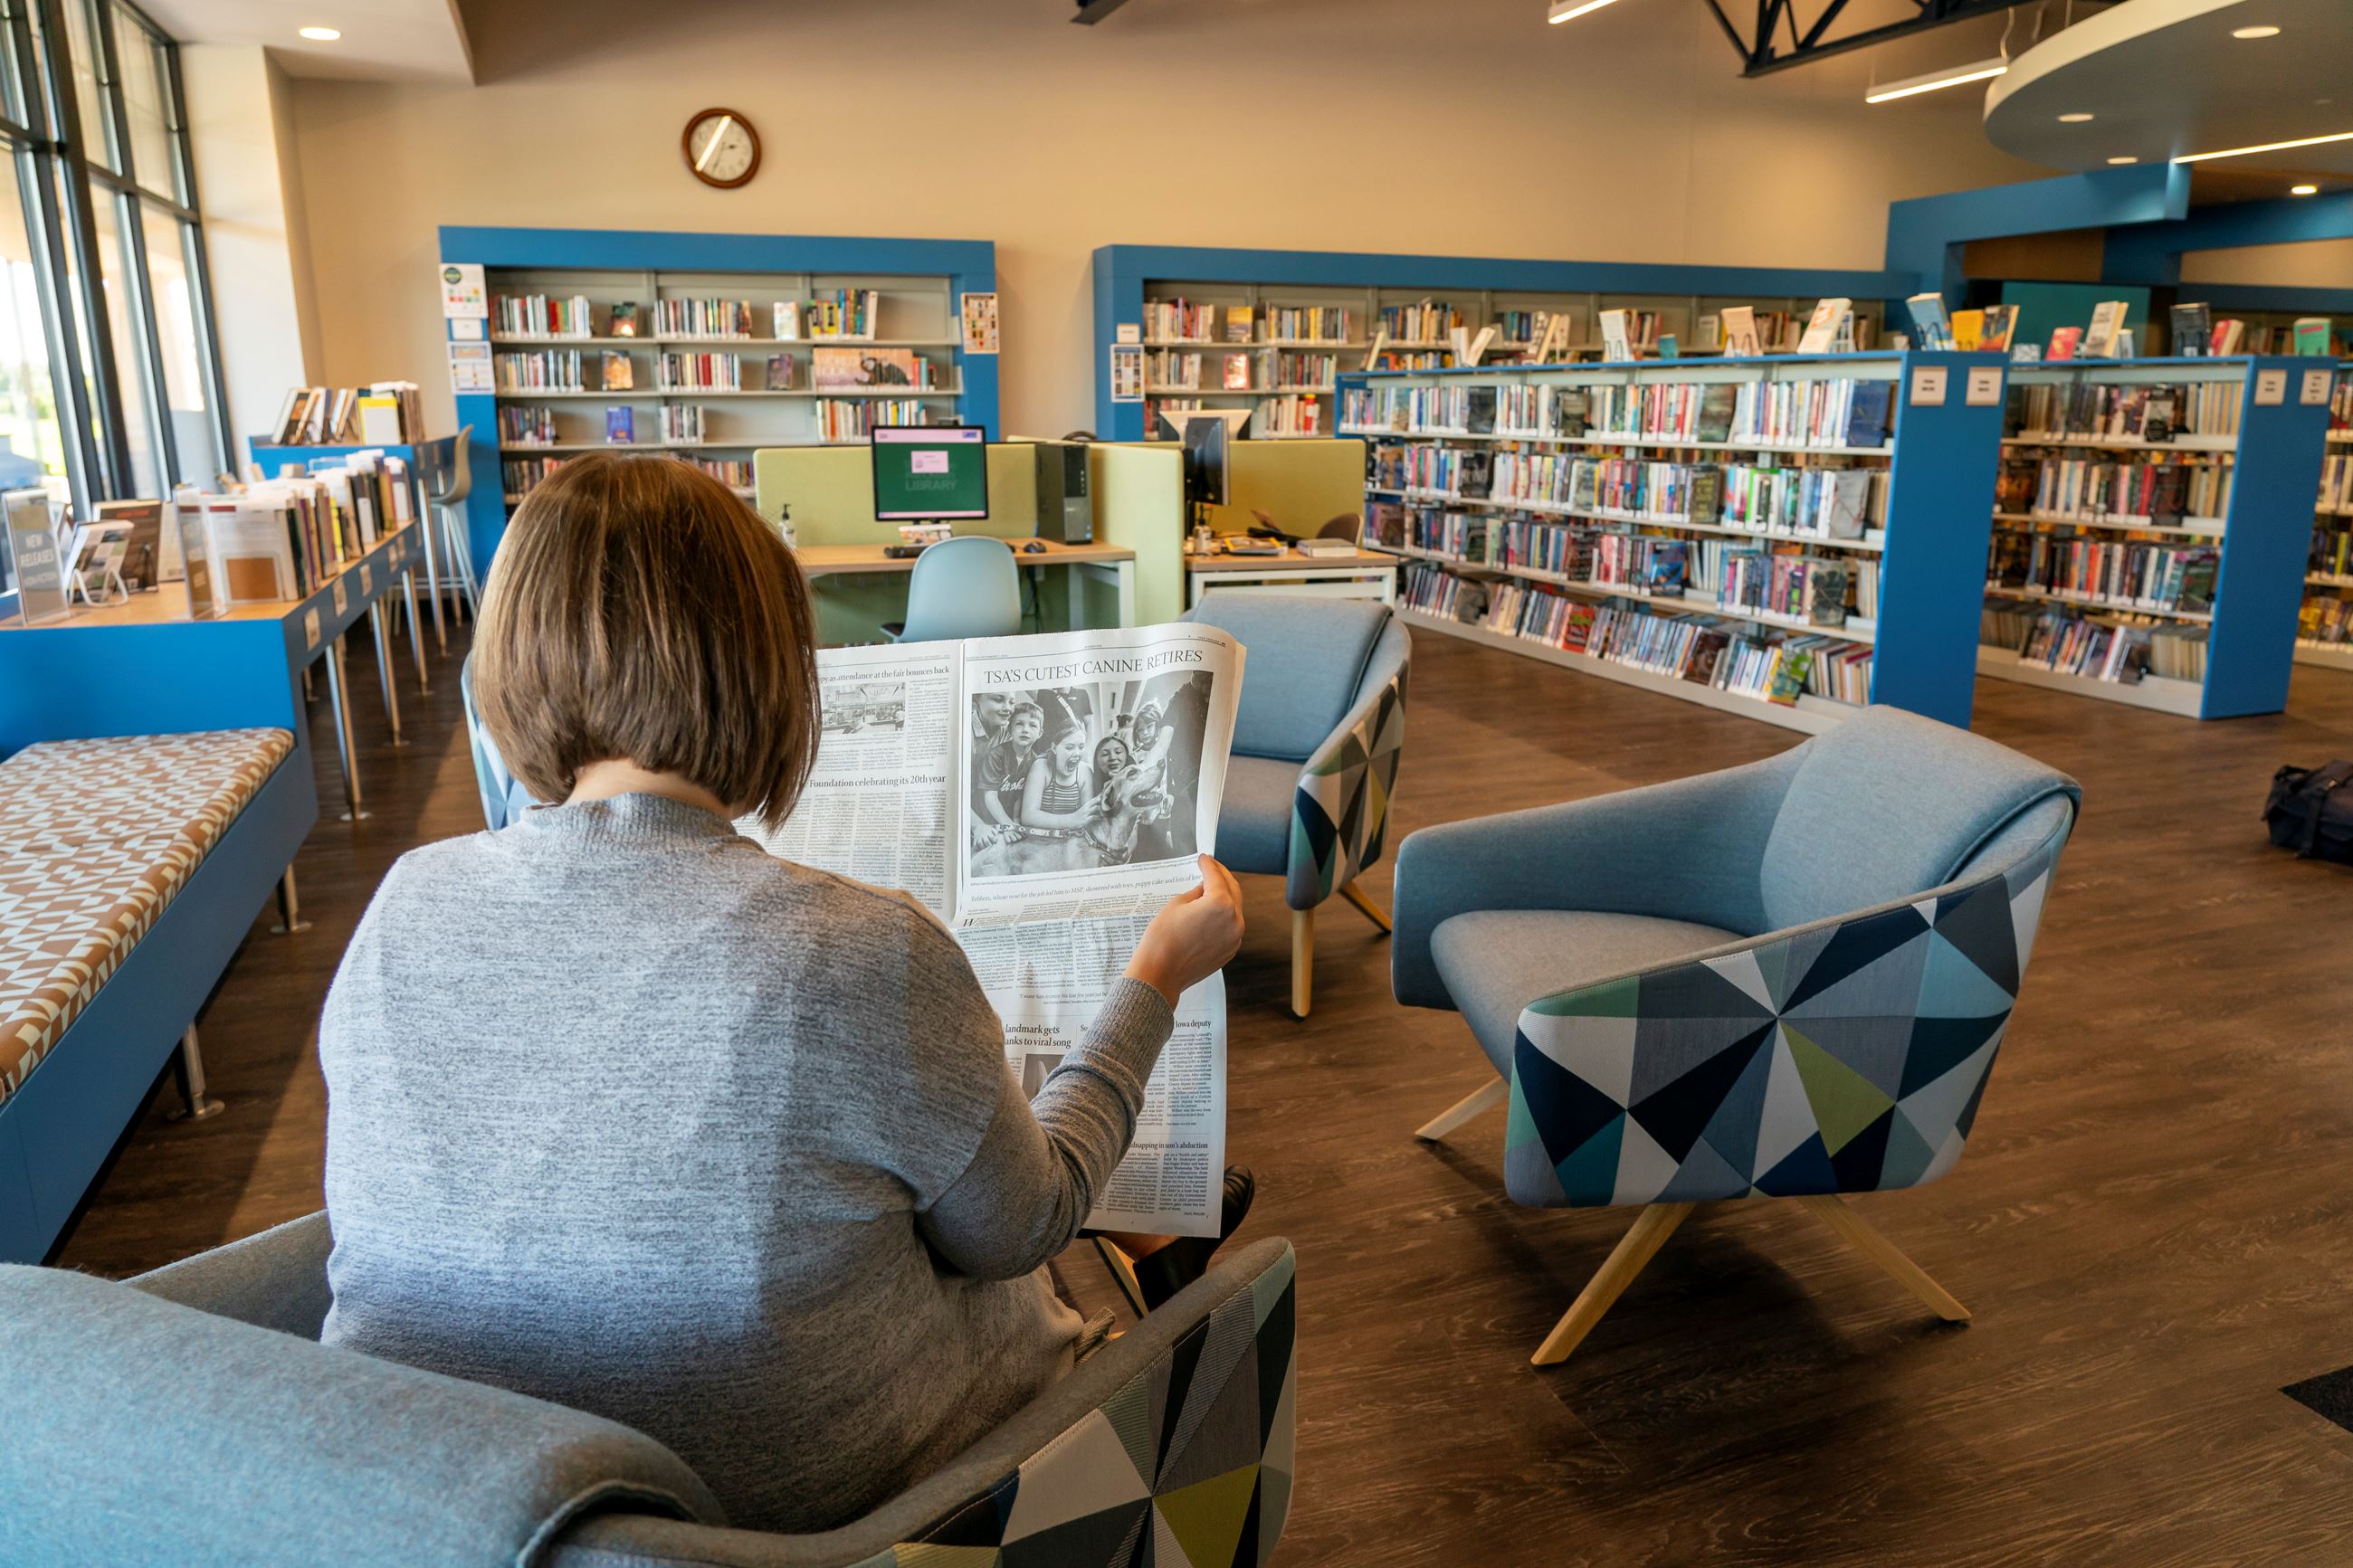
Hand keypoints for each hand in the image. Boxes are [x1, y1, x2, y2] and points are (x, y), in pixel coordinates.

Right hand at [1126, 855, 1243, 1007]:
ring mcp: (1235, 937)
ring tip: (1211, 888)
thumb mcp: (1177, 904)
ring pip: (1234, 908)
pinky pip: (1231, 926)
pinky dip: (1224, 915)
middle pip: (1232, 890)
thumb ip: (1197, 893)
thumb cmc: (1162, 939)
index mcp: (1220, 904)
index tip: (1204, 858)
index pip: (1216, 876)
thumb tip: (1205, 888)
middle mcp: (1234, 920)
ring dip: (1225, 896)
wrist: (1159, 974)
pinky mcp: (1230, 950)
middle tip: (1211, 867)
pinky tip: (1210, 912)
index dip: (1208, 864)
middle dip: (1222, 876)